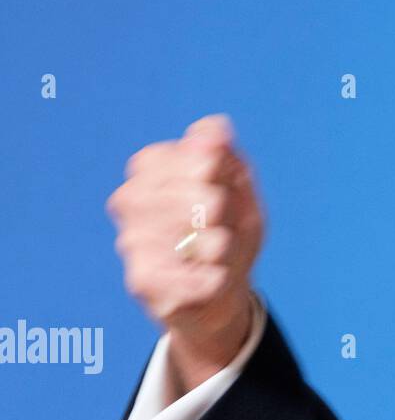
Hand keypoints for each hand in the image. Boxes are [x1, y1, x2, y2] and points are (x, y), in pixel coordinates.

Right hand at [106, 114, 264, 391]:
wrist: (222, 291)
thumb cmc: (229, 229)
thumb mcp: (239, 188)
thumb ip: (226, 155)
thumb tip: (216, 128)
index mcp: (154, 165)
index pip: (186, 153)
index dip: (215, 171)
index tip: (228, 187)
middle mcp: (131, 198)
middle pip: (184, 192)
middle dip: (218, 209)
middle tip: (225, 222)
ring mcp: (131, 239)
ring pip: (183, 233)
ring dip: (218, 244)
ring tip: (221, 251)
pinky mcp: (140, 279)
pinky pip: (180, 273)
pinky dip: (209, 277)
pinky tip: (214, 277)